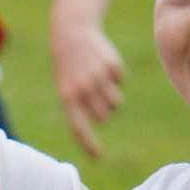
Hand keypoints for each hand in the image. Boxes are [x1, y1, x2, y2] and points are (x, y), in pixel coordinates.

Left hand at [50, 18, 123, 157]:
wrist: (72, 33)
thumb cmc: (69, 68)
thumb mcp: (68, 89)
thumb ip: (80, 110)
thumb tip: (95, 132)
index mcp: (68, 98)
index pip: (79, 127)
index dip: (89, 144)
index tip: (99, 156)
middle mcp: (83, 89)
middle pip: (104, 117)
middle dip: (104, 113)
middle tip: (96, 97)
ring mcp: (98, 76)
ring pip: (116, 104)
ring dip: (112, 98)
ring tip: (101, 83)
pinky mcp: (111, 65)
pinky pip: (121, 81)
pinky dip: (116, 76)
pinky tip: (103, 64)